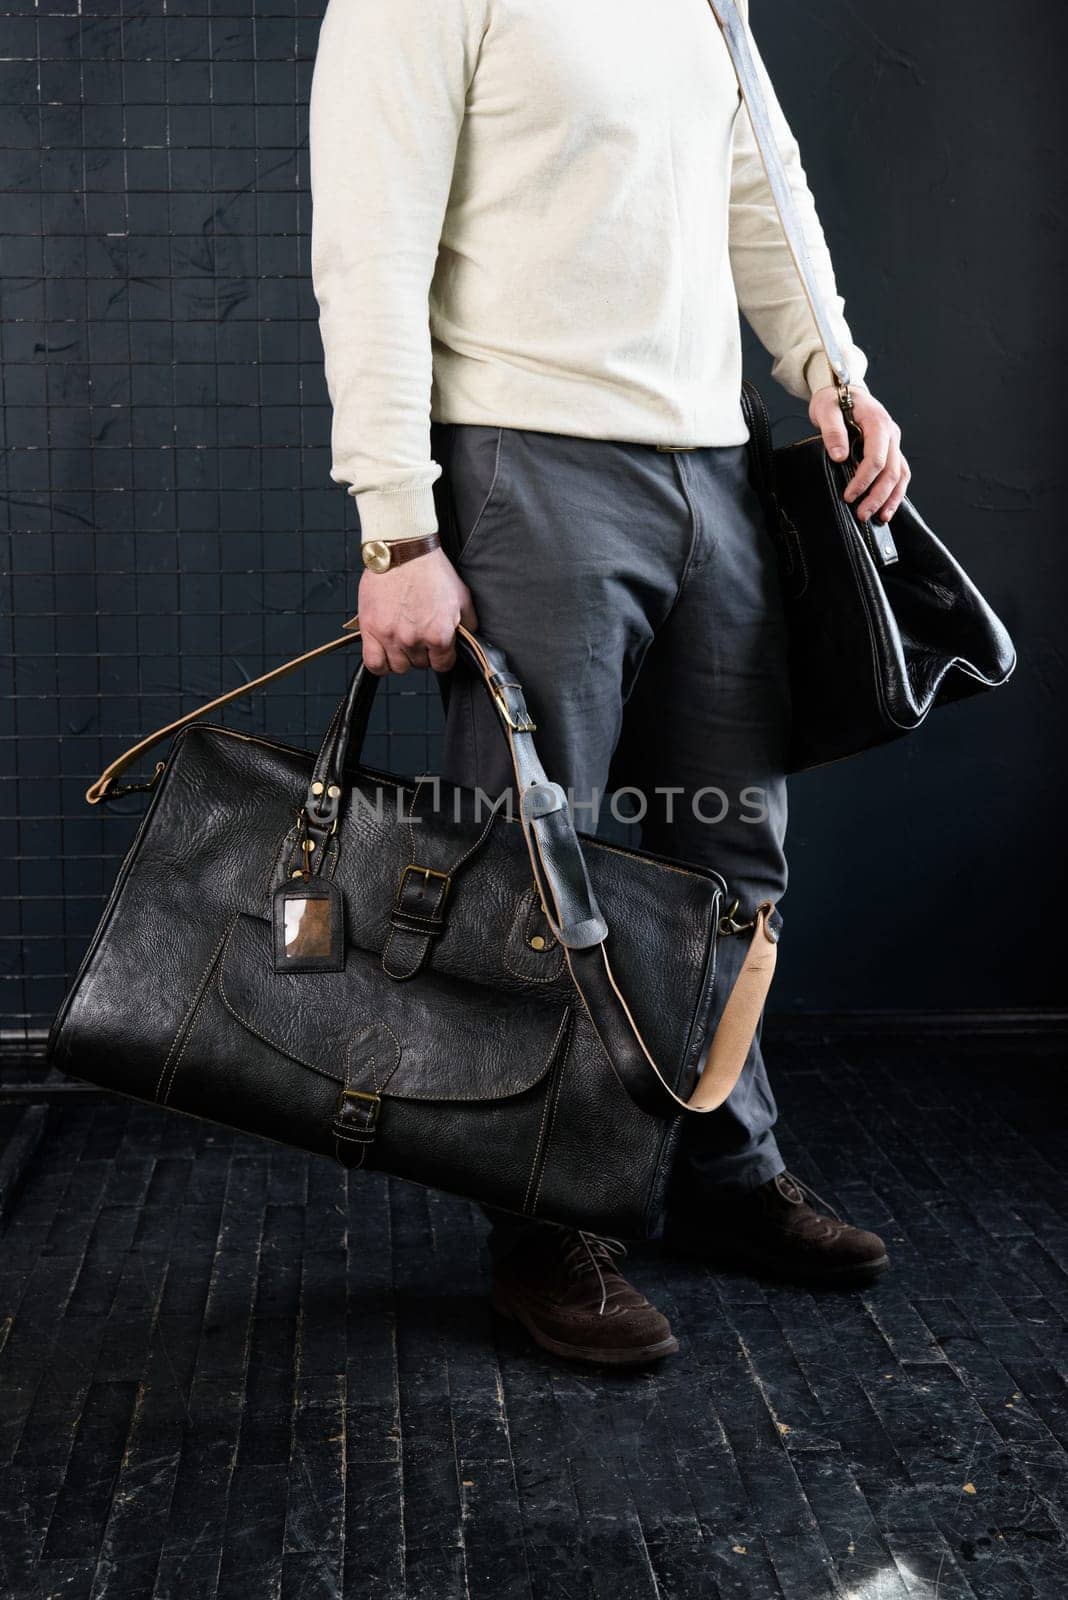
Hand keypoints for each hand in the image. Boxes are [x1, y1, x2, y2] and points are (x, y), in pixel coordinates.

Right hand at [355, 545, 477, 674]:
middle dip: (422, 652)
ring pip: (398, 667)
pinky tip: (385, 652)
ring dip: (402, 656)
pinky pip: (374, 664)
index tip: (438, 648)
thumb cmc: (430, 569)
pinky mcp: (370, 629)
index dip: (442, 656)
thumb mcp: (462, 597)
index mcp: (439, 634)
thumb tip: (467, 640)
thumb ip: (467, 624)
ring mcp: (390, 636)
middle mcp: (414, 639)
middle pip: (420, 665)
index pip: (443, 664)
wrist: (403, 550)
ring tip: (403, 639)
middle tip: (419, 633)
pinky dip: (380, 664)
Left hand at [809, 383, 910, 524]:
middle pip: (891, 471)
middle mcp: (891, 434)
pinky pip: (899, 473)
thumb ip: (833, 432)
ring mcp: (894, 443)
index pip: (876, 458)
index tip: (849, 495)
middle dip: (877, 496)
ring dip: (890, 498)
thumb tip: (840, 457)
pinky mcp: (891, 451)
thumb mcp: (826, 411)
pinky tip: (886, 509)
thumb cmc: (834, 400)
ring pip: (900, 474)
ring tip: (879, 518)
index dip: (864, 480)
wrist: (843, 391)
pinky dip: (896, 492)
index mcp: (877, 422)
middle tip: (861, 514)